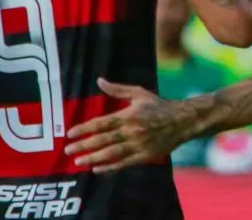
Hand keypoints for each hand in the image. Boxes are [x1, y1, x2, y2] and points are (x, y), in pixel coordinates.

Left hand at [66, 79, 194, 172]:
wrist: (183, 120)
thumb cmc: (159, 106)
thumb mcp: (140, 93)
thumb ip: (118, 89)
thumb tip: (99, 81)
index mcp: (129, 115)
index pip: (101, 123)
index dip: (84, 128)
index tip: (70, 133)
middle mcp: (132, 130)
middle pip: (103, 139)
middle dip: (83, 145)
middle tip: (68, 150)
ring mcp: (138, 144)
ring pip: (111, 153)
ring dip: (93, 158)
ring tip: (78, 162)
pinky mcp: (145, 155)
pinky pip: (124, 163)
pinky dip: (110, 167)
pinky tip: (97, 169)